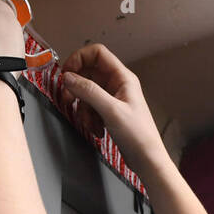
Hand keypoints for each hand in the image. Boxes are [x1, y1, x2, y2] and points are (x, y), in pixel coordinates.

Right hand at [58, 43, 167, 174]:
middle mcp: (117, 84)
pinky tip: (96, 130)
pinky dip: (89, 118)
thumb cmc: (138, 135)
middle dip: (76, 88)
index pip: (97, 53)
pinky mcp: (109, 112)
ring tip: (89, 123)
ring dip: (83, 109)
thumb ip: (88, 91)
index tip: (66, 73)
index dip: (79, 59)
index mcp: (122, 77)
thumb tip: (68, 77)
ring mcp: (113, 98)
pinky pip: (90, 108)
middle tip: (68, 99)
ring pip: (86, 93)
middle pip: (88, 74)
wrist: (147, 159)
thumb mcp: (110, 110)